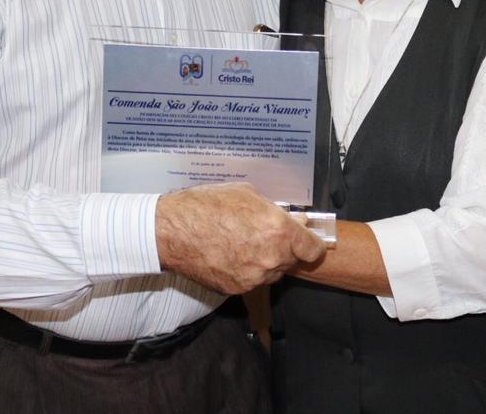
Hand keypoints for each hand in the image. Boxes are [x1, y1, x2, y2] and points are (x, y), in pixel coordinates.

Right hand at [155, 183, 324, 294]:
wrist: (172, 231)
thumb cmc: (207, 205)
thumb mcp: (247, 195)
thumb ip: (274, 211)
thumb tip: (292, 220)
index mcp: (278, 231)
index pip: (313, 250)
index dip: (312, 245)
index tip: (307, 242)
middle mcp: (271, 258)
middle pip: (292, 261)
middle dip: (284, 250)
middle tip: (266, 236)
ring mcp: (254, 277)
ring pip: (271, 273)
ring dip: (265, 262)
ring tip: (243, 244)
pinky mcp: (236, 290)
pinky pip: (251, 281)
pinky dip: (245, 270)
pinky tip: (229, 254)